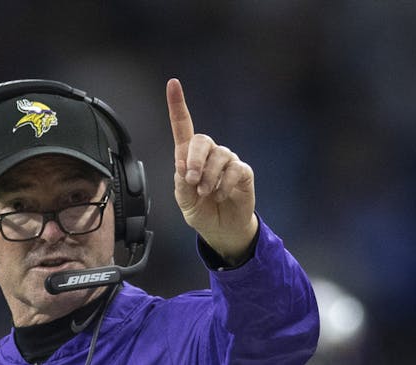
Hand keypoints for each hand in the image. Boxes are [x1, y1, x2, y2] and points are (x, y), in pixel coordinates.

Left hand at [167, 77, 258, 263]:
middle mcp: (209, 154)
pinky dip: (224, 185)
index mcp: (189, 157)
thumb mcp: (184, 201)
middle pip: (202, 140)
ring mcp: (227, 162)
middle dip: (194, 160)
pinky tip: (220, 195)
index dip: (178, 105)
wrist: (221, 230)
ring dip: (209, 177)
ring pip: (219, 156)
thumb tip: (182, 164)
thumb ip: (181, 184)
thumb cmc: (201, 211)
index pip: (183, 127)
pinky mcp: (243, 172)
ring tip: (206, 193)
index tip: (173, 84)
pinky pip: (235, 170)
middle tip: (191, 181)